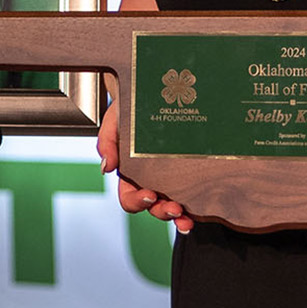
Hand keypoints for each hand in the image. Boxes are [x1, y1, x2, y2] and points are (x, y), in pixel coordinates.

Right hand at [98, 83, 190, 232]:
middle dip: (161, 212)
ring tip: (186, 218)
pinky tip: (200, 212)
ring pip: (171, 207)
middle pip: (152, 207)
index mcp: (130, 173)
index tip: (149, 193)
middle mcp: (150, 180)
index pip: (129, 197)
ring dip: (177, 217)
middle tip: (173, 208)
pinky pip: (192, 197)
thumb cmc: (131, 106)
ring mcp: (171, 179)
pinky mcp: (190, 174)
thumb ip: (107, 142)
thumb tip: (105, 168)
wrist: (154, 89)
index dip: (137, 200)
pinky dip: (195, 209)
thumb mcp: (115, 120)